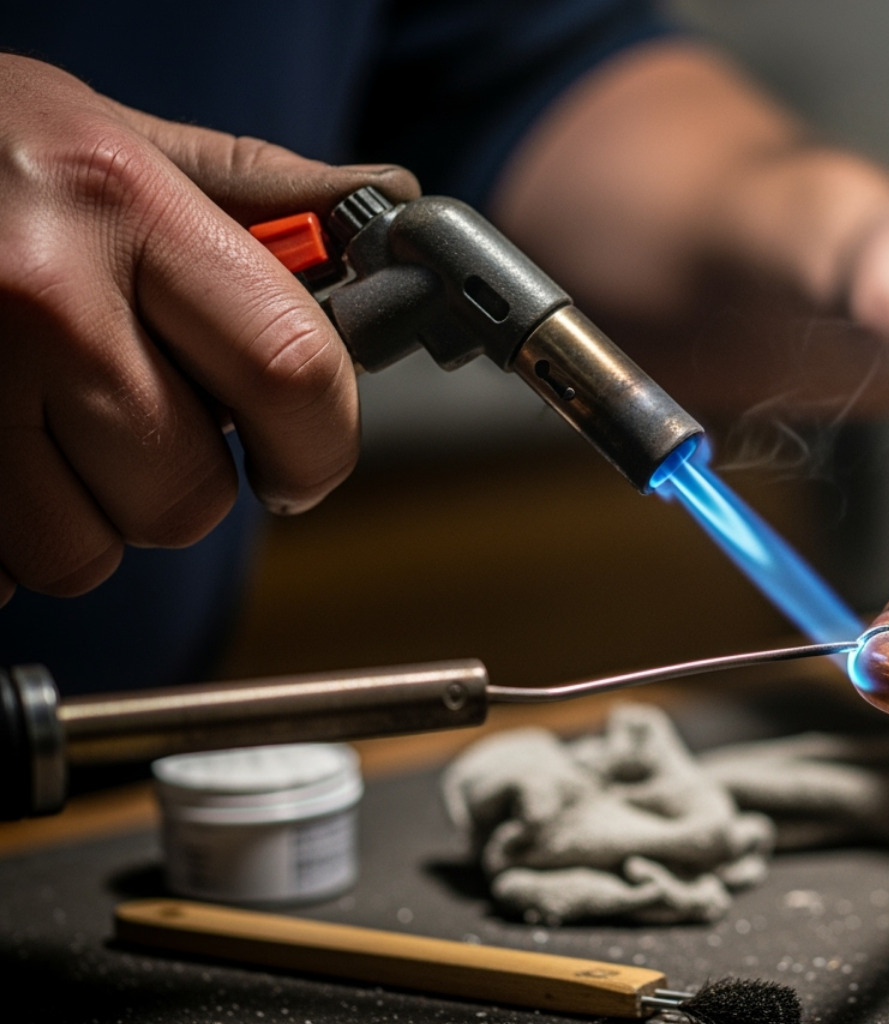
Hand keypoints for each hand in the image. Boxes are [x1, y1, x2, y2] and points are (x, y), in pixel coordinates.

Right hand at [0, 56, 418, 606]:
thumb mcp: (119, 139)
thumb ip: (254, 191)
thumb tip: (380, 205)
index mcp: (124, 207)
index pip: (294, 375)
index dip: (319, 445)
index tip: (302, 462)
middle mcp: (40, 296)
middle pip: (187, 495)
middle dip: (186, 485)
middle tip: (148, 424)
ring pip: (86, 550)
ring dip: (89, 515)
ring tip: (53, 427)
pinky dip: (10, 536)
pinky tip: (3, 454)